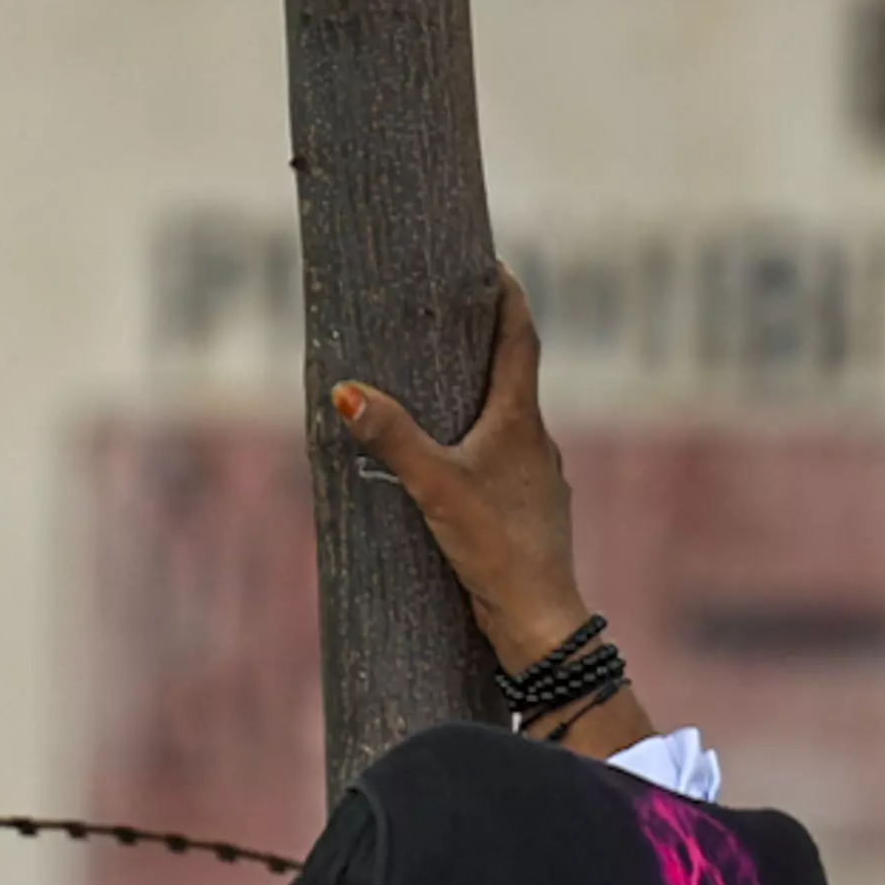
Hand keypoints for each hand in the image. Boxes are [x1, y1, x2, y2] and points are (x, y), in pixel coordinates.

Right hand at [331, 268, 593, 674]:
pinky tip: (456, 468)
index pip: (520, 338)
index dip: (508, 297)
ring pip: (510, 422)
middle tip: (454, 317)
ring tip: (443, 390)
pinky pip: (505, 461)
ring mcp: (537, 477)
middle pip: (515, 375)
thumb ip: (392, 438)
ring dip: (482, 399)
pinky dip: (482, 446)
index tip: (492, 265)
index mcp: (519, 421)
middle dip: (486, 343)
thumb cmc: (496, 547)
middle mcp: (536, 441)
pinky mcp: (528, 511)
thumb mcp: (435, 487)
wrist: (539, 618)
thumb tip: (345, 391)